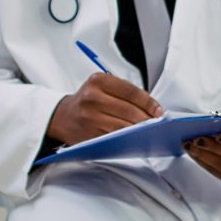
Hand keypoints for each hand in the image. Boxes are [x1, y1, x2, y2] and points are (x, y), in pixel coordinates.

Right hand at [47, 73, 162, 145]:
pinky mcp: (88, 134)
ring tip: (147, 132)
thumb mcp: (101, 86)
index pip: (130, 91)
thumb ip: (123, 92)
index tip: (158, 111)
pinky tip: (132, 139)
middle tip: (156, 124)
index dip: (148, 102)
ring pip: (122, 126)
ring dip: (138, 131)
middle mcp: (92, 97)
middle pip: (128, 110)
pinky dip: (126, 139)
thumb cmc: (87, 101)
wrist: (62, 116)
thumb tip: (151, 108)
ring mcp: (89, 117)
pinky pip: (113, 138)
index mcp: (98, 81)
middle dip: (146, 119)